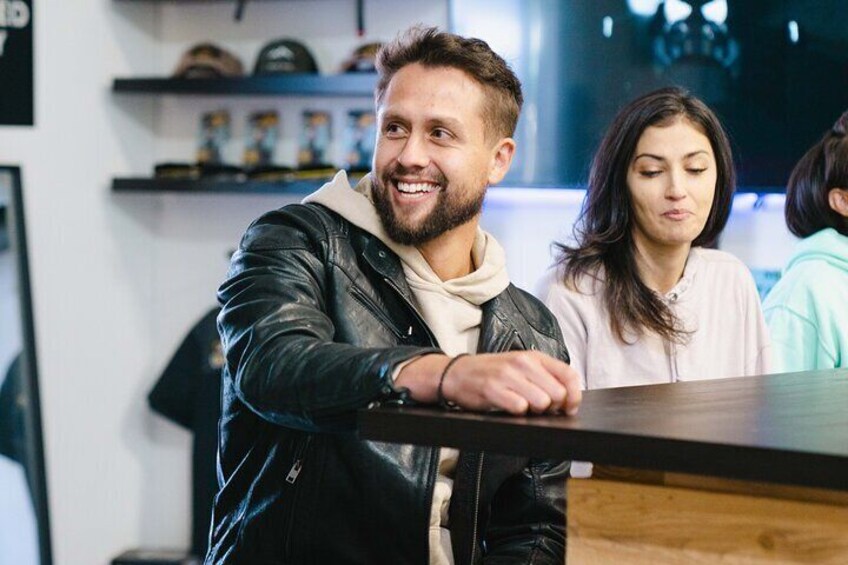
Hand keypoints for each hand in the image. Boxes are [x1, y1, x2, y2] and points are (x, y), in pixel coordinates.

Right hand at [397, 351, 581, 415]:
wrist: (458, 373)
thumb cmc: (492, 373)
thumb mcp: (521, 367)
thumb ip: (545, 378)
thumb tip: (569, 400)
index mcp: (534, 357)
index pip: (569, 375)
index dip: (574, 396)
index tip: (568, 407)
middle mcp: (523, 362)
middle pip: (558, 394)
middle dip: (551, 407)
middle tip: (537, 407)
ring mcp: (508, 375)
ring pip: (541, 402)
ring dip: (534, 411)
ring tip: (520, 406)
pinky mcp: (493, 389)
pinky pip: (519, 408)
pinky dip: (516, 413)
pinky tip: (508, 408)